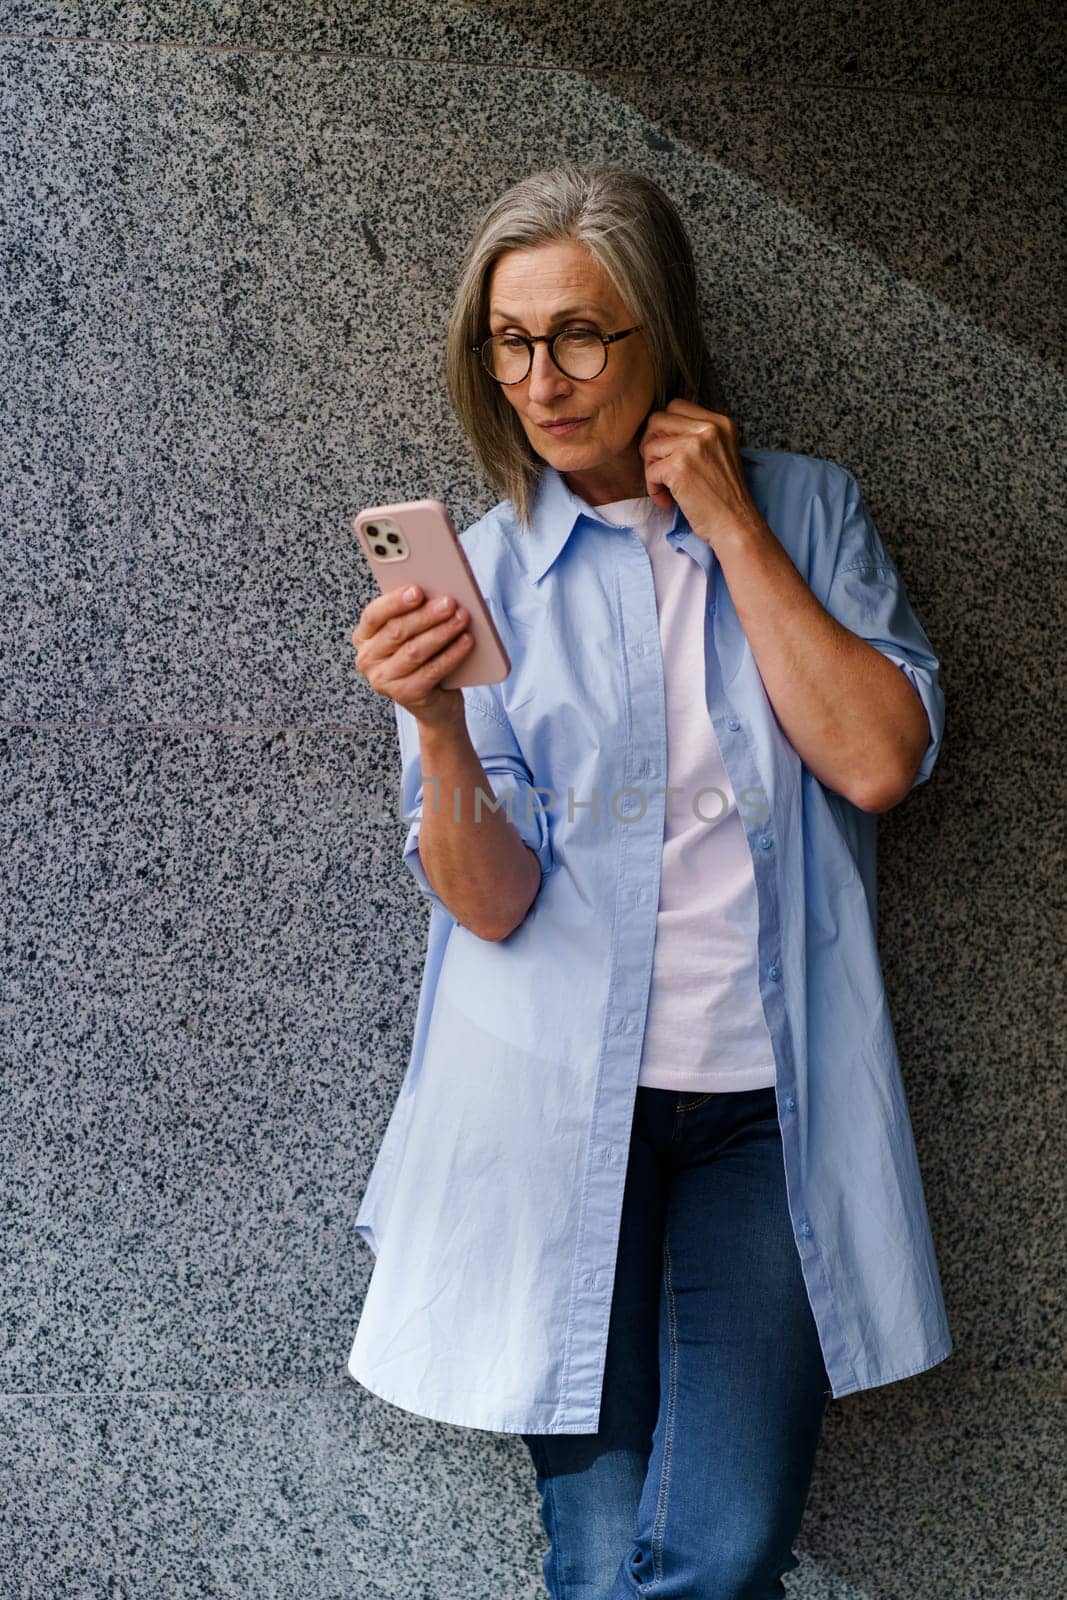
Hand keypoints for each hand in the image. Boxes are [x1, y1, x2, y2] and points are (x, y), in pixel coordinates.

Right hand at [351, 585, 471, 728]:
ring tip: (462, 618)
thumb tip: (437, 594)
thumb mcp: (414, 633)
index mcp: (365, 636)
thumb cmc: (423, 656)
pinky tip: (466, 641)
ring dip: (442, 632)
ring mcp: (384, 680)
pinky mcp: (405, 695)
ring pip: (415, 651)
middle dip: (426, 615)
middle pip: (397, 632)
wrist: (434, 701)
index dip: (395, 602)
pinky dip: (452, 654)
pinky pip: (431, 671)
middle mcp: (368, 659)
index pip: (374, 614)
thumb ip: (415, 613)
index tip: (417, 590)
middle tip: (449, 602)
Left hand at [637, 399, 764, 549]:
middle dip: (651, 445)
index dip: (664, 429)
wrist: (735, 524)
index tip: (668, 452)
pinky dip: (653, 489)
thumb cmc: (724, 496)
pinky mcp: (679, 466)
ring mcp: (694, 446)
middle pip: (657, 420)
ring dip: (651, 470)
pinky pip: (649, 471)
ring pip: (649, 446)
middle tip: (660, 469)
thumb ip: (697, 437)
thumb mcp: (720, 454)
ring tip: (666, 488)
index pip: (675, 407)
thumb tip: (657, 431)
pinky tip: (667, 500)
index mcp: (720, 422)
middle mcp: (708, 428)